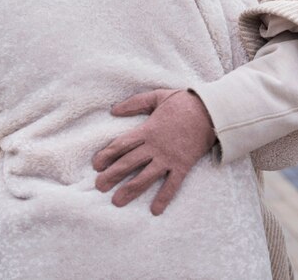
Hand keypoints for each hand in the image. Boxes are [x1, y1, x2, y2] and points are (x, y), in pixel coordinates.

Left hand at [93, 89, 215, 214]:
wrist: (211, 111)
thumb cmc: (183, 102)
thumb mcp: (156, 96)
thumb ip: (134, 103)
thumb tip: (113, 110)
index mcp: (147, 129)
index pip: (122, 144)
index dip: (107, 155)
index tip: (96, 165)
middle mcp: (155, 146)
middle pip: (129, 163)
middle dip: (112, 175)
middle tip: (99, 186)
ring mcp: (168, 158)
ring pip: (146, 177)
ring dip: (130, 189)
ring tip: (117, 201)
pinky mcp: (183, 165)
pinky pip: (172, 184)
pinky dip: (164, 198)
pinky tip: (155, 211)